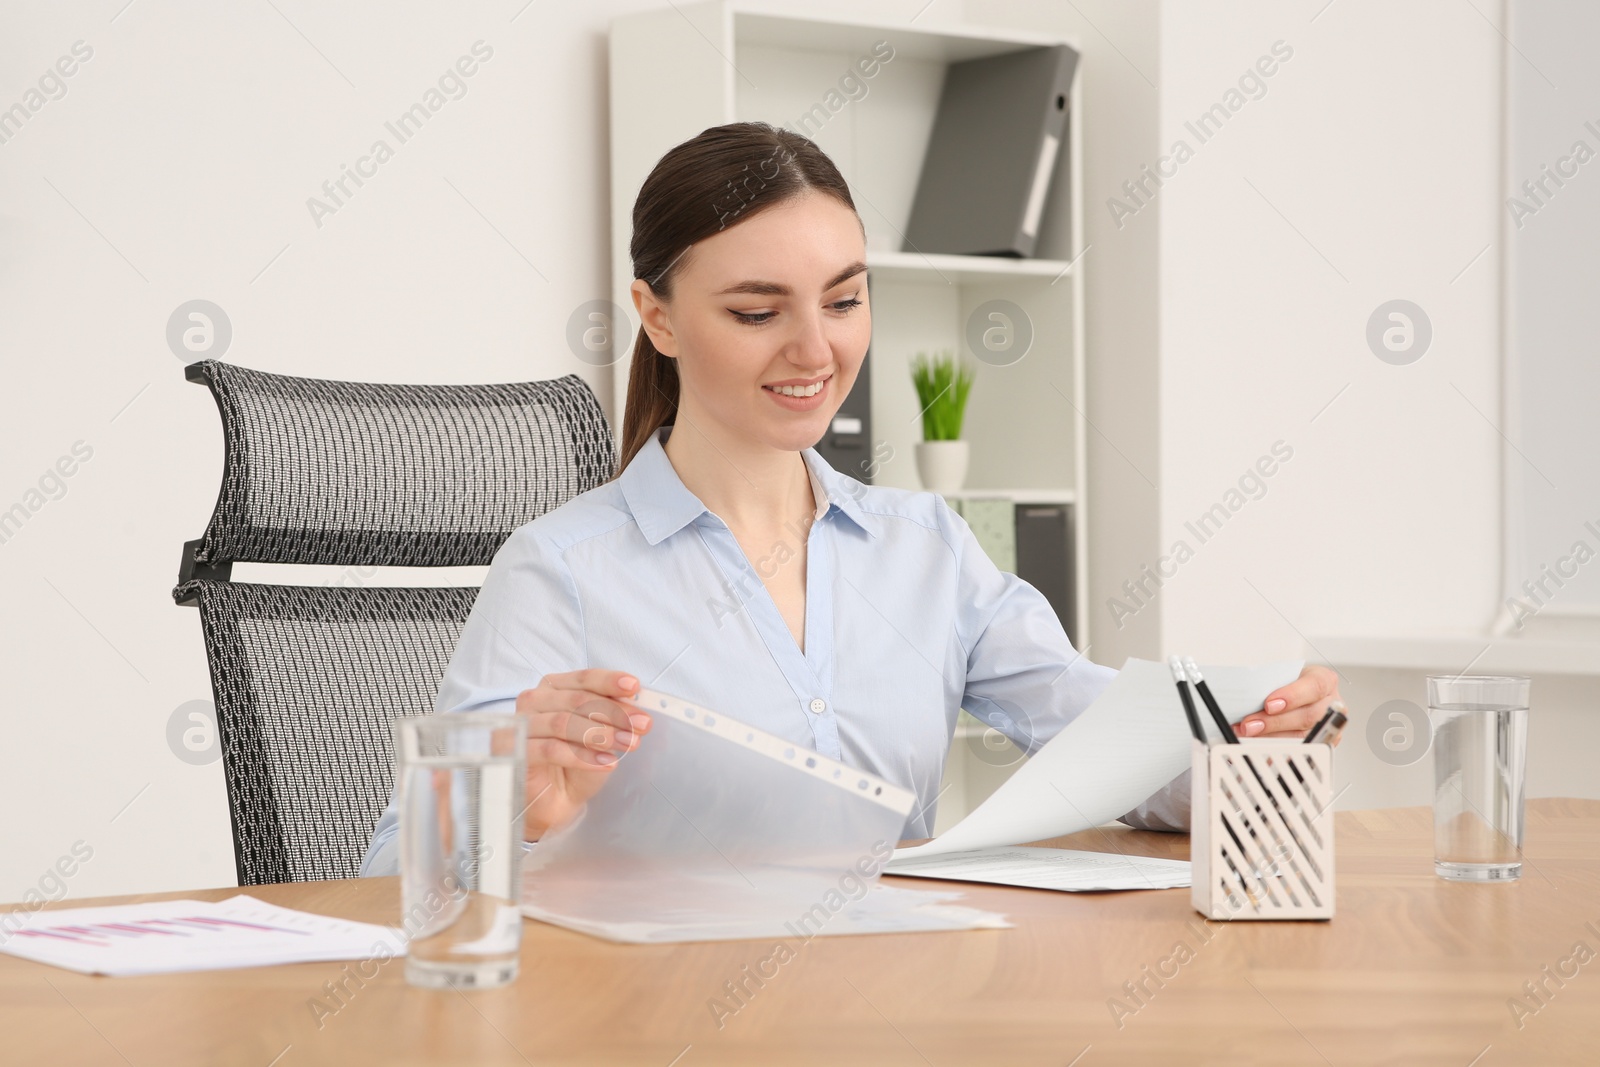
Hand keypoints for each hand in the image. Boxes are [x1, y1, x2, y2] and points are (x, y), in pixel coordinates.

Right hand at [514, 669, 651, 840]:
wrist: (557, 800)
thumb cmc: (577, 761)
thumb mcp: (601, 734)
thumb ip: (614, 715)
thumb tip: (639, 705)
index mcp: (553, 687)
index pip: (583, 678)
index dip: (609, 681)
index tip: (634, 687)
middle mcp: (534, 701)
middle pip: (576, 699)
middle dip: (613, 712)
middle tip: (641, 726)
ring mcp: (521, 726)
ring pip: (563, 722)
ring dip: (600, 733)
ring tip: (627, 744)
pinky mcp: (514, 753)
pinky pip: (551, 750)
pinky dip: (582, 756)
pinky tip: (606, 762)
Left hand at [1234, 664, 1341, 740]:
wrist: (1296, 689)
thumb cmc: (1290, 681)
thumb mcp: (1282, 675)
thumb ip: (1270, 684)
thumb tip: (1248, 698)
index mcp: (1324, 680)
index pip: (1315, 687)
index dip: (1292, 696)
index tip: (1269, 704)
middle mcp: (1330, 703)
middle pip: (1307, 716)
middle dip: (1274, 722)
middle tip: (1250, 725)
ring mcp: (1327, 725)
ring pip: (1302, 736)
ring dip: (1271, 738)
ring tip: (1248, 735)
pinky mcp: (1320, 742)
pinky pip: (1299, 749)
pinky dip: (1276, 748)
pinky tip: (1259, 747)